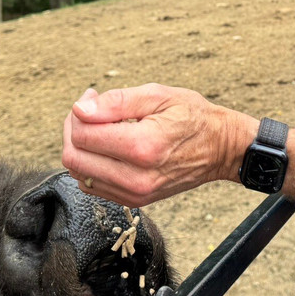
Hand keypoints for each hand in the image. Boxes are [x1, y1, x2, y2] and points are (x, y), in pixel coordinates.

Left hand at [61, 84, 256, 205]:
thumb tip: (80, 110)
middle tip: (89, 111)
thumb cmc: (193, 117)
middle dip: (73, 130)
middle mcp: (136, 177)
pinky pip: (92, 186)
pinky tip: (106, 147)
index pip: (83, 135)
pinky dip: (90, 165)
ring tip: (100, 127)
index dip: (78, 112)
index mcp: (142, 147)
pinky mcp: (135, 200)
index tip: (91, 97)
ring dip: (80, 148)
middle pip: (74, 158)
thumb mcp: (158, 95)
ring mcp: (135, 193)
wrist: (220, 149)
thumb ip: (116, 102)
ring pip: (79, 174)